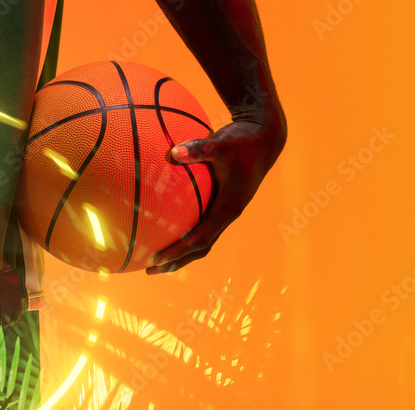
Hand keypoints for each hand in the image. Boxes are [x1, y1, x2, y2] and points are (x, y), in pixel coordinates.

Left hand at [146, 116, 286, 273]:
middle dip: (175, 261)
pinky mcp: (223, 202)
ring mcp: (226, 210)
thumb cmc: (243, 140)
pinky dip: (184, 231)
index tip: (154, 258)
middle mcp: (228, 214)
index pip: (199, 239)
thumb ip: (198, 149)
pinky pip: (202, 224)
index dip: (177, 251)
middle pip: (200, 248)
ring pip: (202, 239)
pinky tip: (164, 224)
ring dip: (180, 252)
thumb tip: (171, 152)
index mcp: (228, 208)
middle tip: (148, 269)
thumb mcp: (221, 143)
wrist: (265, 136)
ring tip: (154, 257)